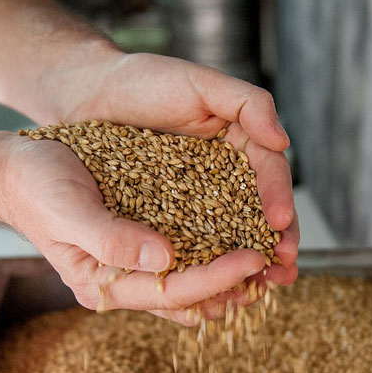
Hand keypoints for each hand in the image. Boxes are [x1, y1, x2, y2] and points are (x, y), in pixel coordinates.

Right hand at [0, 134, 280, 323]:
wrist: (14, 169)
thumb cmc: (35, 185)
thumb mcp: (68, 208)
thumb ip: (111, 238)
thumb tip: (165, 258)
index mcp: (103, 283)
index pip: (172, 290)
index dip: (216, 277)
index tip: (255, 260)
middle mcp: (122, 281)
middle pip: (191, 294)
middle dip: (237, 284)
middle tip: (282, 269)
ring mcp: (133, 263)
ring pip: (194, 277)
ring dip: (235, 271)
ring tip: (276, 259)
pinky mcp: (142, 241)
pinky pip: (187, 254)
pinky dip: (217, 248)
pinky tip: (246, 235)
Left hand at [39, 50, 299, 288]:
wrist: (87, 94)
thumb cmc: (144, 80)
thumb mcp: (200, 82)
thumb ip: (247, 103)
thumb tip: (283, 141)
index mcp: (241, 141)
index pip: (270, 173)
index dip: (279, 198)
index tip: (280, 224)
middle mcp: (225, 173)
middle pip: (259, 211)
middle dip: (275, 242)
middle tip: (284, 268)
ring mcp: (197, 197)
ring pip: (230, 234)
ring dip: (248, 264)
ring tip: (260, 289)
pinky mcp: (168, 216)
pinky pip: (193, 243)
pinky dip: (207, 267)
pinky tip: (216, 292)